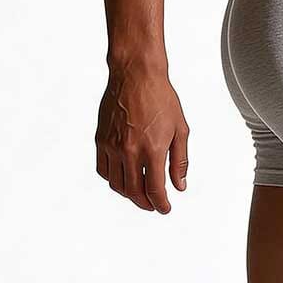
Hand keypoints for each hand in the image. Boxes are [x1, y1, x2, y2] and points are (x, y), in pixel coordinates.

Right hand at [95, 62, 188, 211]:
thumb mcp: (181, 130)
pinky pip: (103, 170)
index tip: (165, 208)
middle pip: (134, 191)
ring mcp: (112, 146)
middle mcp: (130, 150)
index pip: (154, 189)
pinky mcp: (101, 139)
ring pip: (116, 184)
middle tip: (153, 205)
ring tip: (139, 194)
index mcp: (153, 149)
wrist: (135, 75)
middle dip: (145, 203)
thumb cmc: (161, 98)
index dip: (161, 204)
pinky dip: (113, 180)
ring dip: (129, 194)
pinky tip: (123, 178)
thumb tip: (179, 186)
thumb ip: (180, 161)